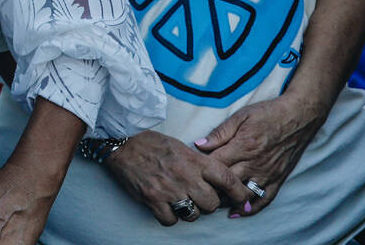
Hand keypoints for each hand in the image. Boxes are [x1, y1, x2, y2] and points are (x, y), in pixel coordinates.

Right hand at [103, 130, 249, 224]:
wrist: (121, 143)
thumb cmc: (151, 143)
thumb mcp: (180, 146)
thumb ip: (199, 162)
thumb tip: (217, 180)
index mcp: (193, 160)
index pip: (226, 179)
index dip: (239, 192)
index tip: (243, 198)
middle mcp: (184, 176)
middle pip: (212, 203)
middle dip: (209, 203)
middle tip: (199, 197)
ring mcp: (168, 190)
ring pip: (193, 214)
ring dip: (190, 211)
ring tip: (181, 201)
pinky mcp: (152, 199)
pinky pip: (171, 220)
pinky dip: (170, 217)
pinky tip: (166, 207)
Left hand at [194, 95, 322, 216]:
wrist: (299, 117)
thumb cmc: (267, 114)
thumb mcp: (240, 116)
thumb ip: (220, 133)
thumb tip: (199, 145)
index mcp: (243, 146)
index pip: (216, 165)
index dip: (201, 169)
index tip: (191, 170)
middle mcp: (255, 164)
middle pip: (227, 183)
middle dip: (211, 187)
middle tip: (197, 188)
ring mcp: (268, 174)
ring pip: (244, 195)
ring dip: (227, 200)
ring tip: (212, 201)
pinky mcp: (278, 179)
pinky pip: (264, 199)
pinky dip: (251, 209)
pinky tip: (238, 212)